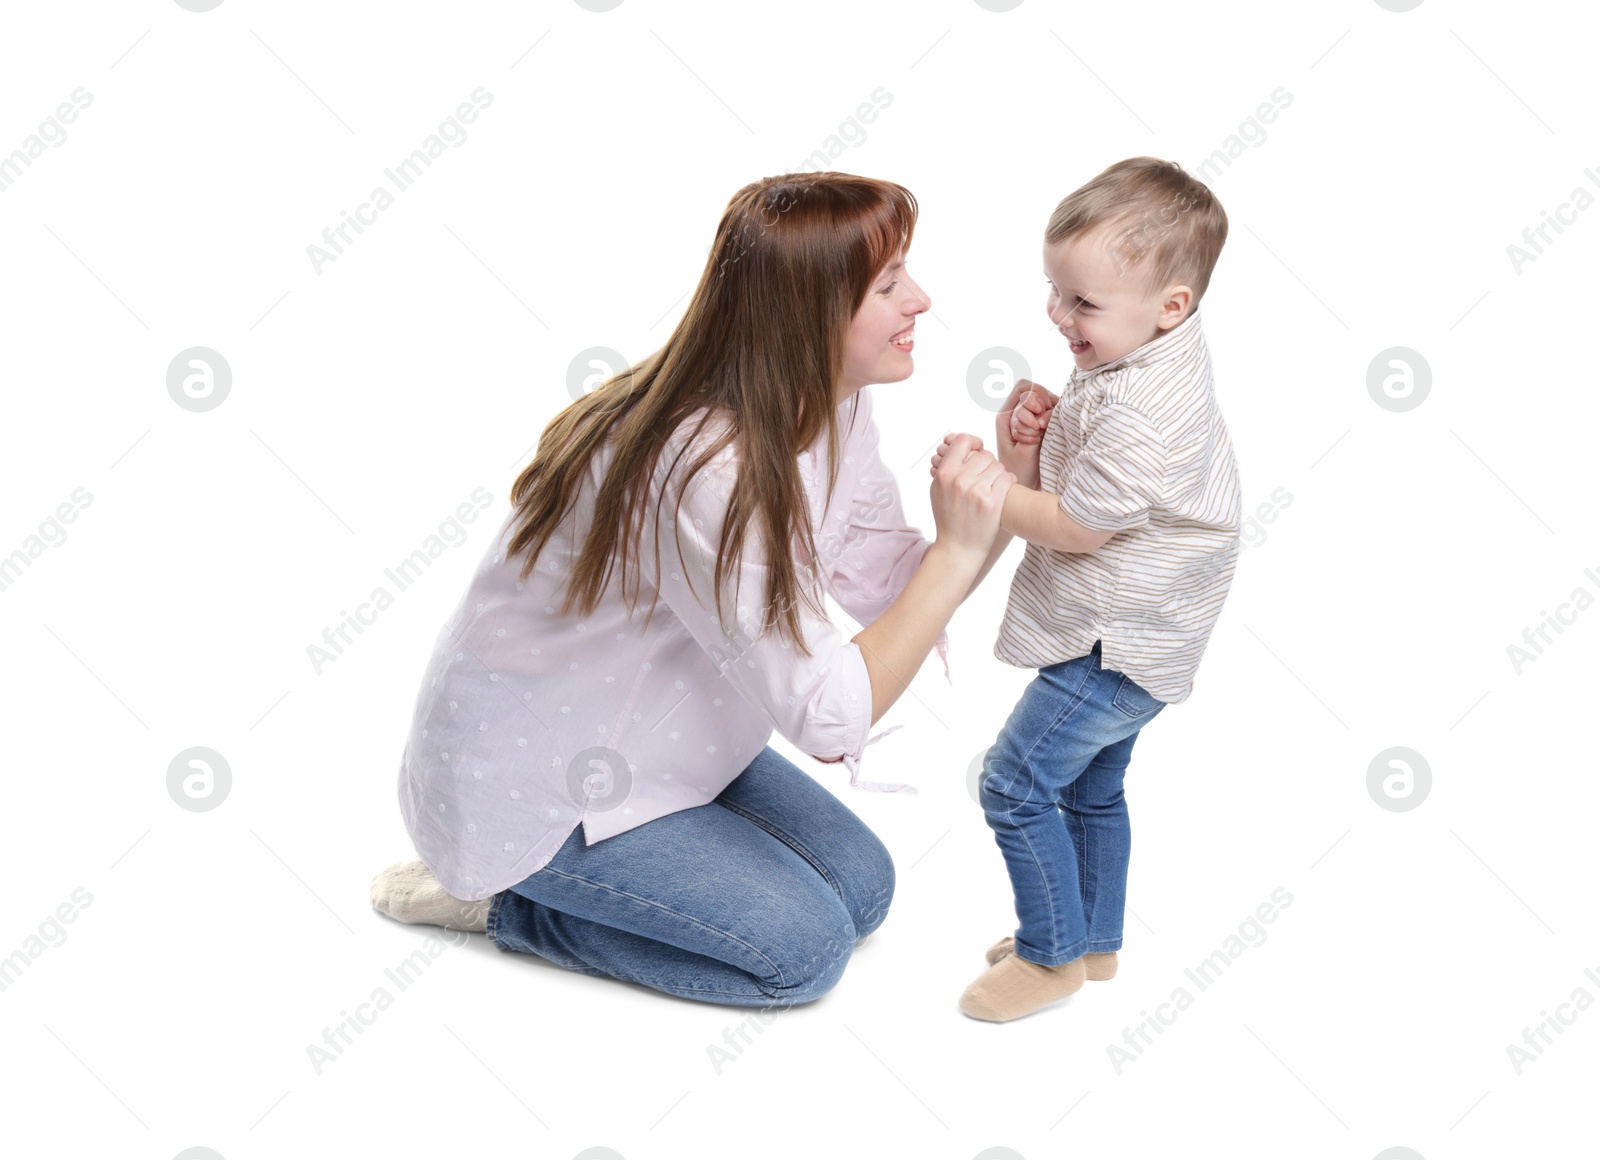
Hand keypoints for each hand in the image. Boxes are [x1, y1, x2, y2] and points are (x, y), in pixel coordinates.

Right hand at [927, 432, 1013, 561]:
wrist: (957, 548)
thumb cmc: (949, 518)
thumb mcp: (938, 490)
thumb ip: (948, 467)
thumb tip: (962, 445)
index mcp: (944, 474)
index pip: (963, 441)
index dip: (974, 442)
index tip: (977, 450)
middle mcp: (959, 480)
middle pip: (984, 454)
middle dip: (987, 464)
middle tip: (985, 477)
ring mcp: (976, 491)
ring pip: (998, 466)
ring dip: (998, 474)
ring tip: (992, 486)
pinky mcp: (992, 502)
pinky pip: (1008, 477)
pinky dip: (1008, 482)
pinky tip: (1003, 490)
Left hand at [995, 379, 1056, 487]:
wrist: (1026, 487)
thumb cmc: (1020, 470)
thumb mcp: (1021, 446)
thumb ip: (1027, 422)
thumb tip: (1038, 406)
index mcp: (1006, 415)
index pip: (1023, 388)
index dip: (1033, 398)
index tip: (1036, 421)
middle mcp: (1018, 413)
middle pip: (1037, 391)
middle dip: (1042, 406)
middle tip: (1039, 428)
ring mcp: (1032, 417)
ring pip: (1048, 400)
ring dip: (1048, 415)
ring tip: (1040, 435)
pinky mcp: (1044, 424)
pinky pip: (1055, 411)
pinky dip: (1054, 419)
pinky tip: (1048, 434)